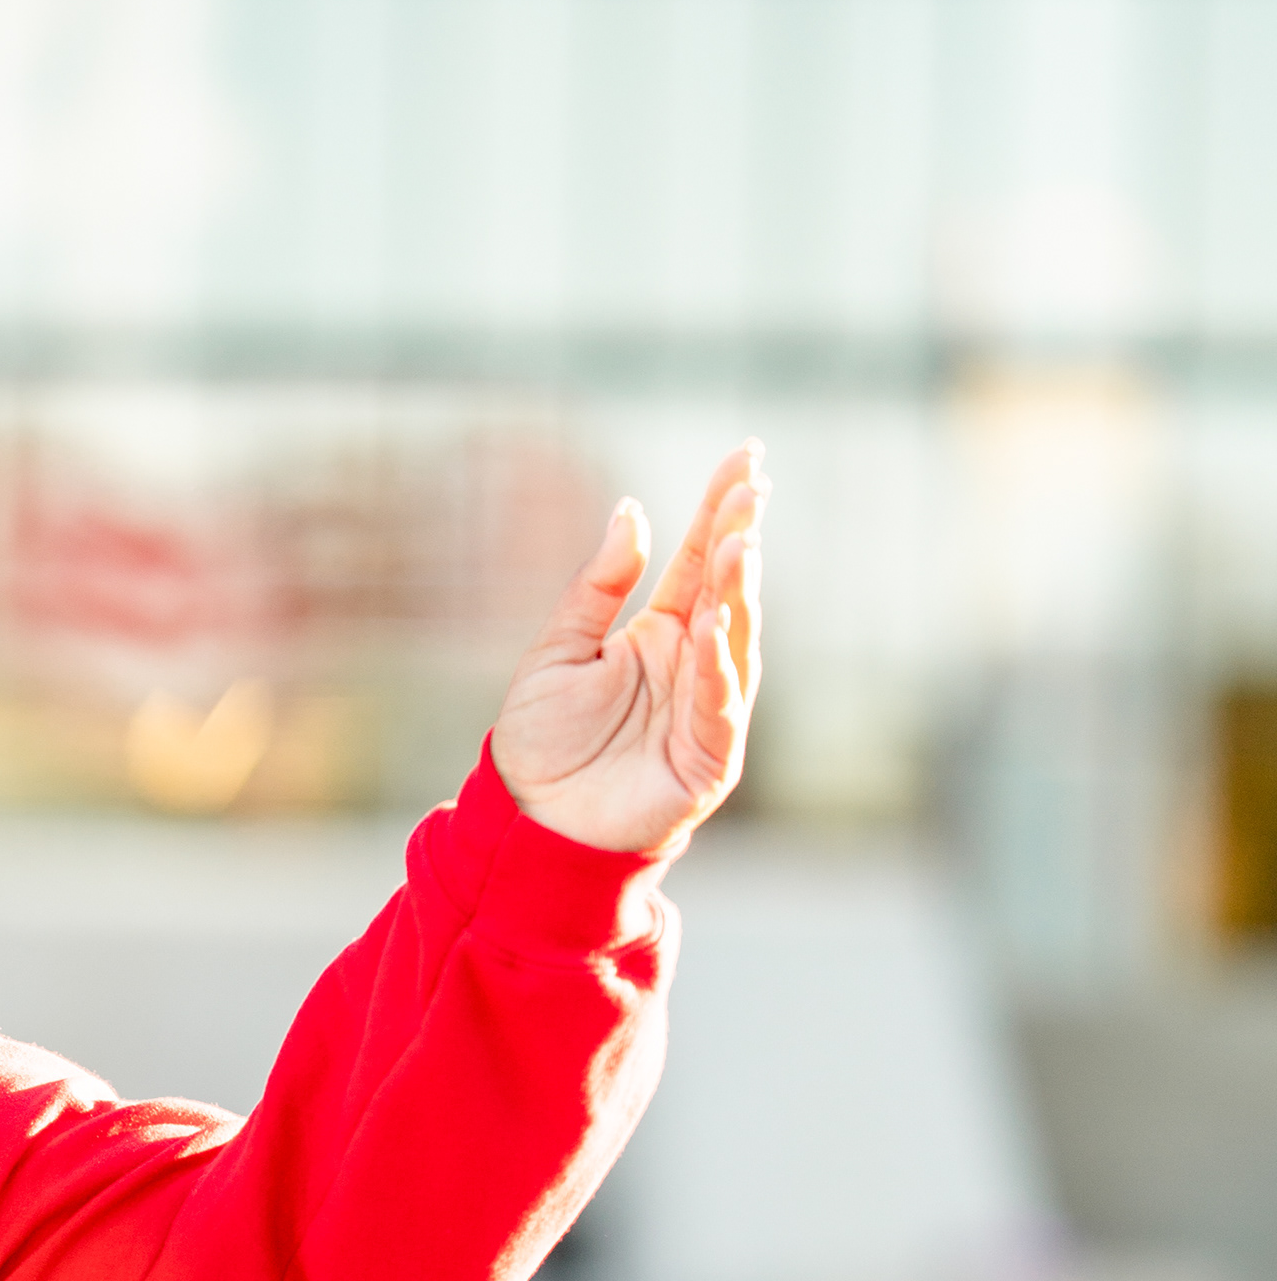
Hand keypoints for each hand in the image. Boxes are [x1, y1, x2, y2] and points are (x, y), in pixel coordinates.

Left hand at [489, 445, 764, 860]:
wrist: (527, 823)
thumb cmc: (541, 742)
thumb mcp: (558, 650)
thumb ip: (597, 587)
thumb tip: (632, 511)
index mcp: (659, 633)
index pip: (699, 559)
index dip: (722, 509)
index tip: (747, 457)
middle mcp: (692, 663)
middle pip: (724, 590)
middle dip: (740, 536)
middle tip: (752, 484)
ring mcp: (706, 709)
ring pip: (732, 641)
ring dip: (738, 593)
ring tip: (739, 542)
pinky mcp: (707, 759)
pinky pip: (720, 708)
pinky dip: (720, 669)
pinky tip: (715, 627)